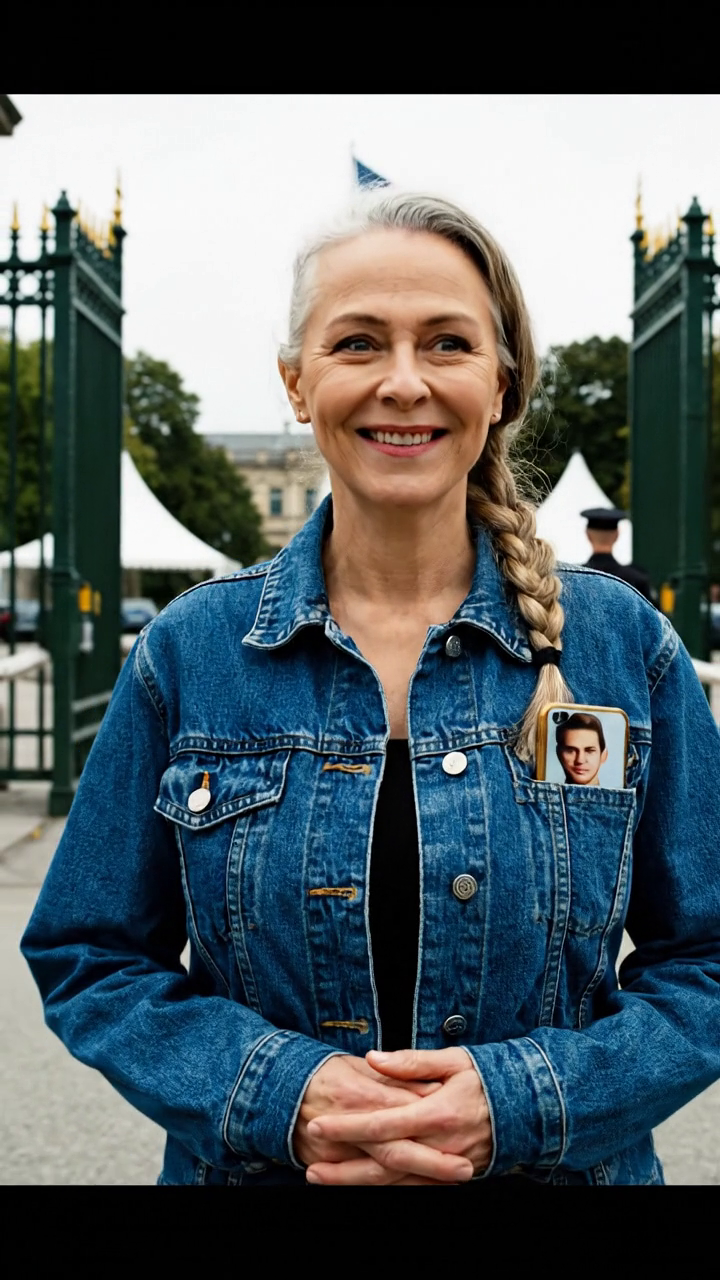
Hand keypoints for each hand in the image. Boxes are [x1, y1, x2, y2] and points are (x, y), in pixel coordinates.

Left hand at [304, 1048, 491, 1184]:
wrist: (529, 1106)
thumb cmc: (487, 1077)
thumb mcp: (453, 1060)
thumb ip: (411, 1062)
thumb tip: (373, 1058)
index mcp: (437, 1113)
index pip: (383, 1123)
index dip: (348, 1127)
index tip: (317, 1124)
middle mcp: (440, 1145)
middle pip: (384, 1164)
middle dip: (344, 1170)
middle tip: (310, 1170)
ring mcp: (446, 1165)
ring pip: (396, 1182)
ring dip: (358, 1183)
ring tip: (324, 1179)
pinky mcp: (451, 1174)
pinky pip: (413, 1185)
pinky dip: (385, 1188)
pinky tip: (361, 1185)